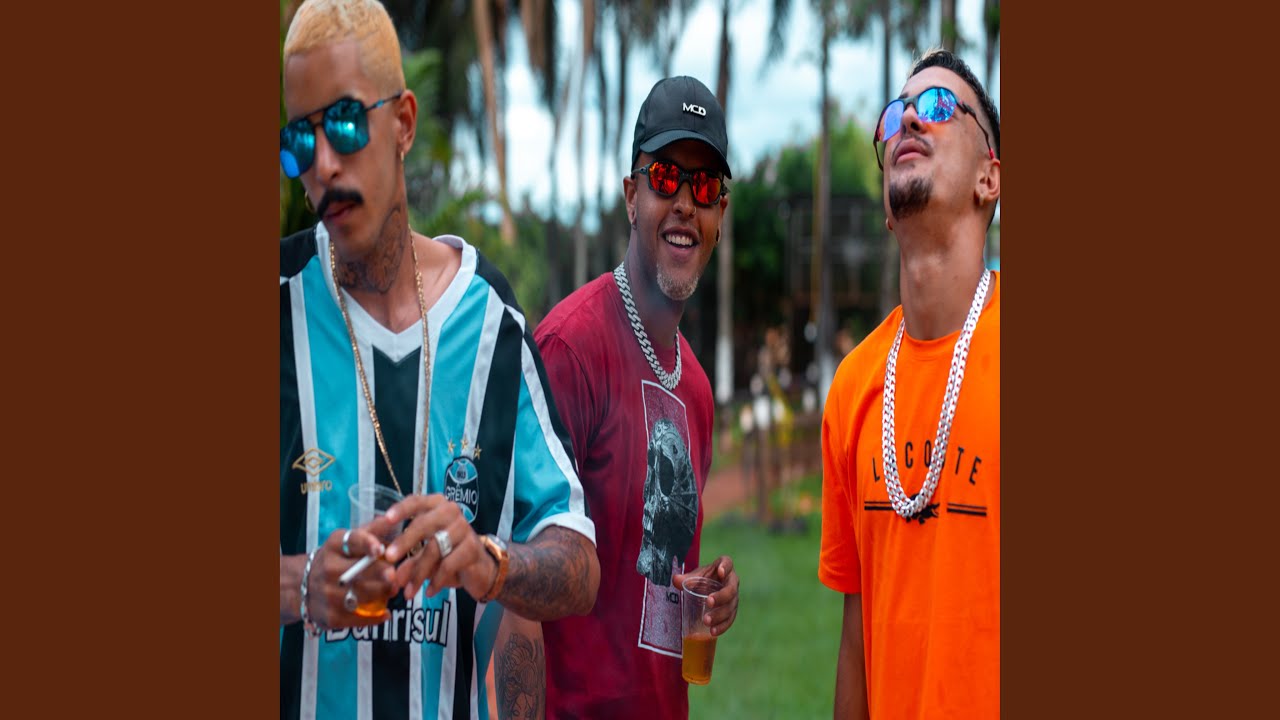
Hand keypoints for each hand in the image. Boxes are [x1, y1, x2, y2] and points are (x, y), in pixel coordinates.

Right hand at [306, 526, 397, 629]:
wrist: (302, 585)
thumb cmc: (335, 559)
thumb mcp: (347, 541)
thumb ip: (371, 531)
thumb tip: (392, 518)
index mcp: (335, 545)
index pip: (352, 541)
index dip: (367, 544)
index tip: (380, 549)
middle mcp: (328, 568)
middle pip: (360, 572)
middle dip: (381, 574)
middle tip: (395, 575)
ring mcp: (328, 594)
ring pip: (362, 595)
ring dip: (382, 594)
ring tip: (393, 590)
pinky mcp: (330, 616)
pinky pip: (357, 619)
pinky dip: (375, 617)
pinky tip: (385, 613)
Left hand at [382, 494, 496, 601]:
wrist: (480, 570)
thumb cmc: (449, 555)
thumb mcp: (426, 557)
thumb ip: (410, 561)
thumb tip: (394, 574)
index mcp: (437, 506)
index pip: (417, 501)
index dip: (401, 509)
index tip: (386, 519)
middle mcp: (451, 512)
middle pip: (423, 524)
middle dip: (404, 542)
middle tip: (389, 558)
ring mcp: (464, 528)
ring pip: (434, 548)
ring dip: (418, 572)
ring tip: (408, 591)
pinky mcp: (472, 547)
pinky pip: (448, 564)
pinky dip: (436, 580)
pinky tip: (429, 592)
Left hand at [673, 556, 738, 636]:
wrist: (708, 589)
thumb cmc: (702, 579)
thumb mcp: (695, 577)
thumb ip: (686, 578)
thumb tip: (676, 580)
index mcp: (724, 568)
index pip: (727, 563)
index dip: (725, 567)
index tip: (720, 572)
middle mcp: (732, 582)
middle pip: (731, 589)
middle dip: (721, 597)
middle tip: (709, 602)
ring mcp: (734, 598)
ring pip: (731, 607)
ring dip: (720, 615)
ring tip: (706, 621)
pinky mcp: (732, 611)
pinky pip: (729, 620)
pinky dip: (722, 626)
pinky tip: (712, 632)